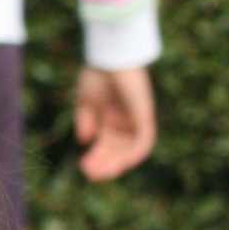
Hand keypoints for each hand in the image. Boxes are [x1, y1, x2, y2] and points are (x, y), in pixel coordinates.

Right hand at [72, 65, 156, 182]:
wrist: (109, 55)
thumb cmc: (98, 73)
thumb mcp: (87, 101)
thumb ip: (85, 121)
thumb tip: (85, 141)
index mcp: (112, 119)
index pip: (107, 146)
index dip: (96, 159)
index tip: (83, 167)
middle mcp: (126, 122)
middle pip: (118, 151)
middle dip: (105, 164)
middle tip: (90, 174)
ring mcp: (136, 119)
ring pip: (131, 150)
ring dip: (117, 163)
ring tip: (101, 172)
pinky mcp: (145, 114)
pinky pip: (145, 140)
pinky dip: (135, 154)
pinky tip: (121, 164)